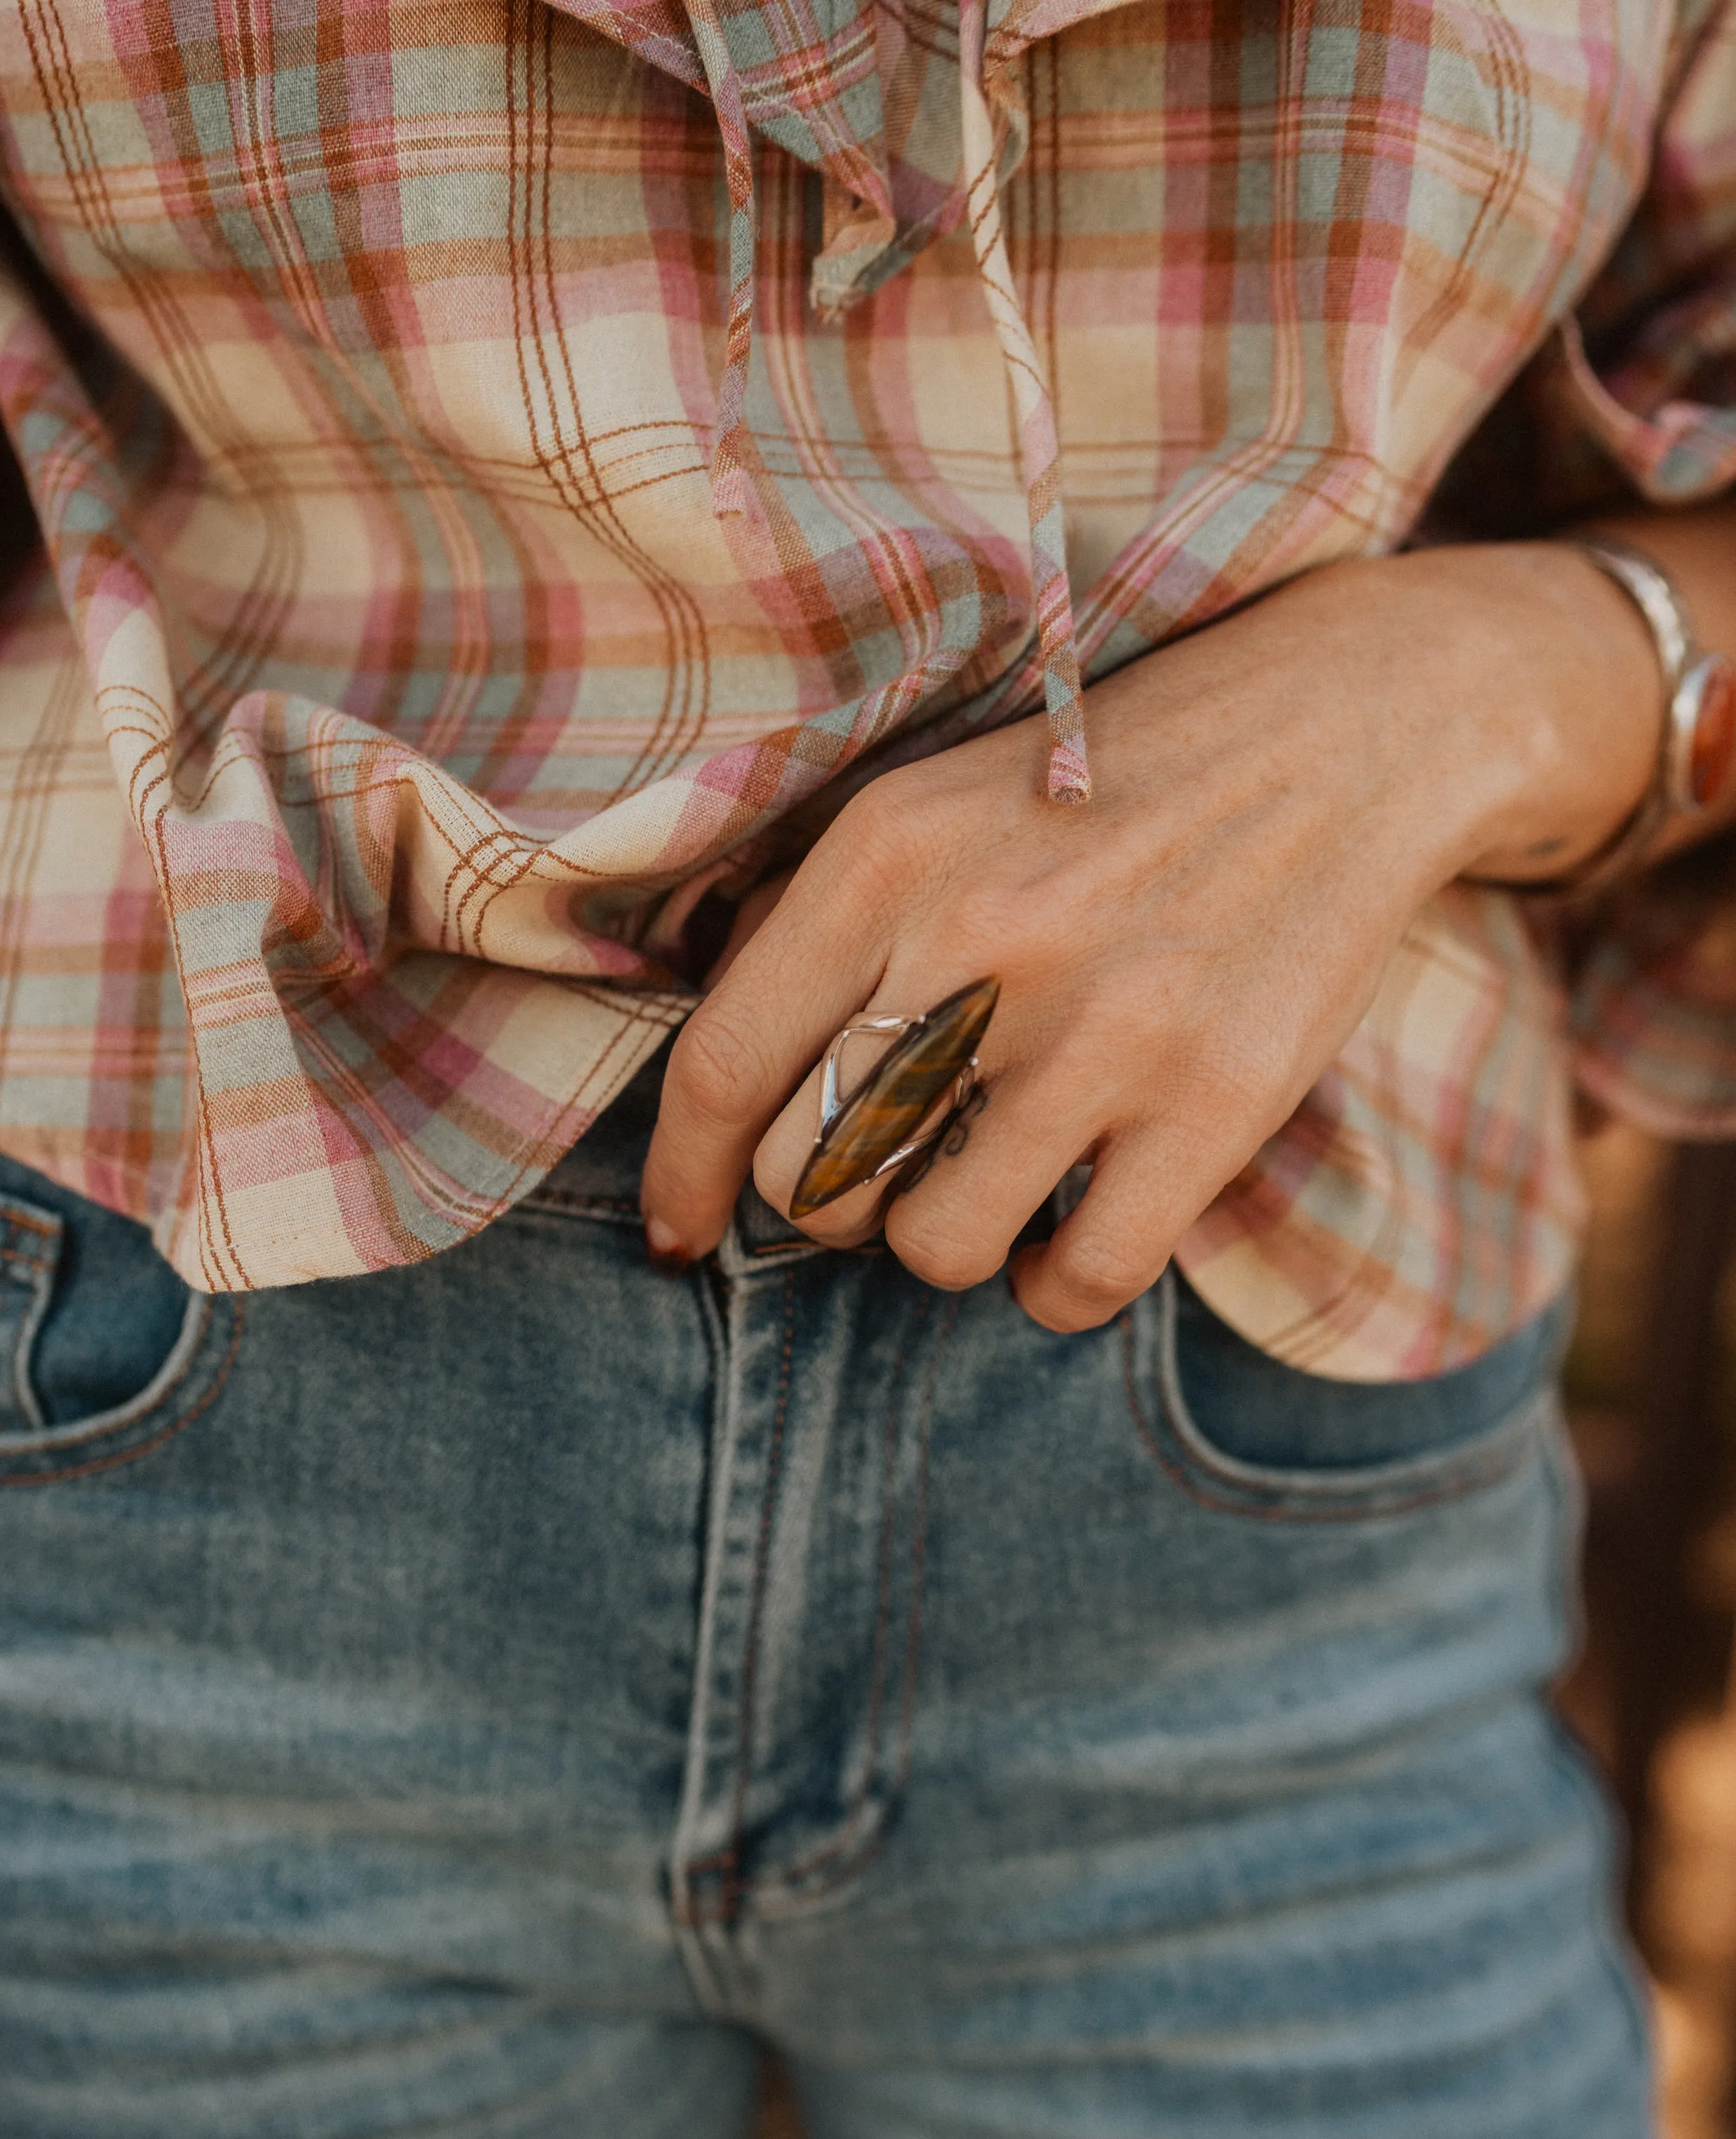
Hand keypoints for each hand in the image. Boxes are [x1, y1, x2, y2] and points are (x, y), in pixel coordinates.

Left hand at [640, 543, 1658, 1330]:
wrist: (1346, 731)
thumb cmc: (1108, 784)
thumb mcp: (934, 803)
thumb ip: (820, 931)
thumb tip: (722, 1098)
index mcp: (887, 857)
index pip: (721, 1069)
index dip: (680, 1178)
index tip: (679, 1232)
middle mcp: (982, 945)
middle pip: (810, 1180)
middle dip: (825, 1199)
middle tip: (884, 1163)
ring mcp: (1106, 1033)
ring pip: (932, 1246)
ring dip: (939, 1238)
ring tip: (984, 1176)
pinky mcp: (1216, 1107)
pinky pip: (1075, 1283)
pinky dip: (1052, 1287)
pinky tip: (1067, 1229)